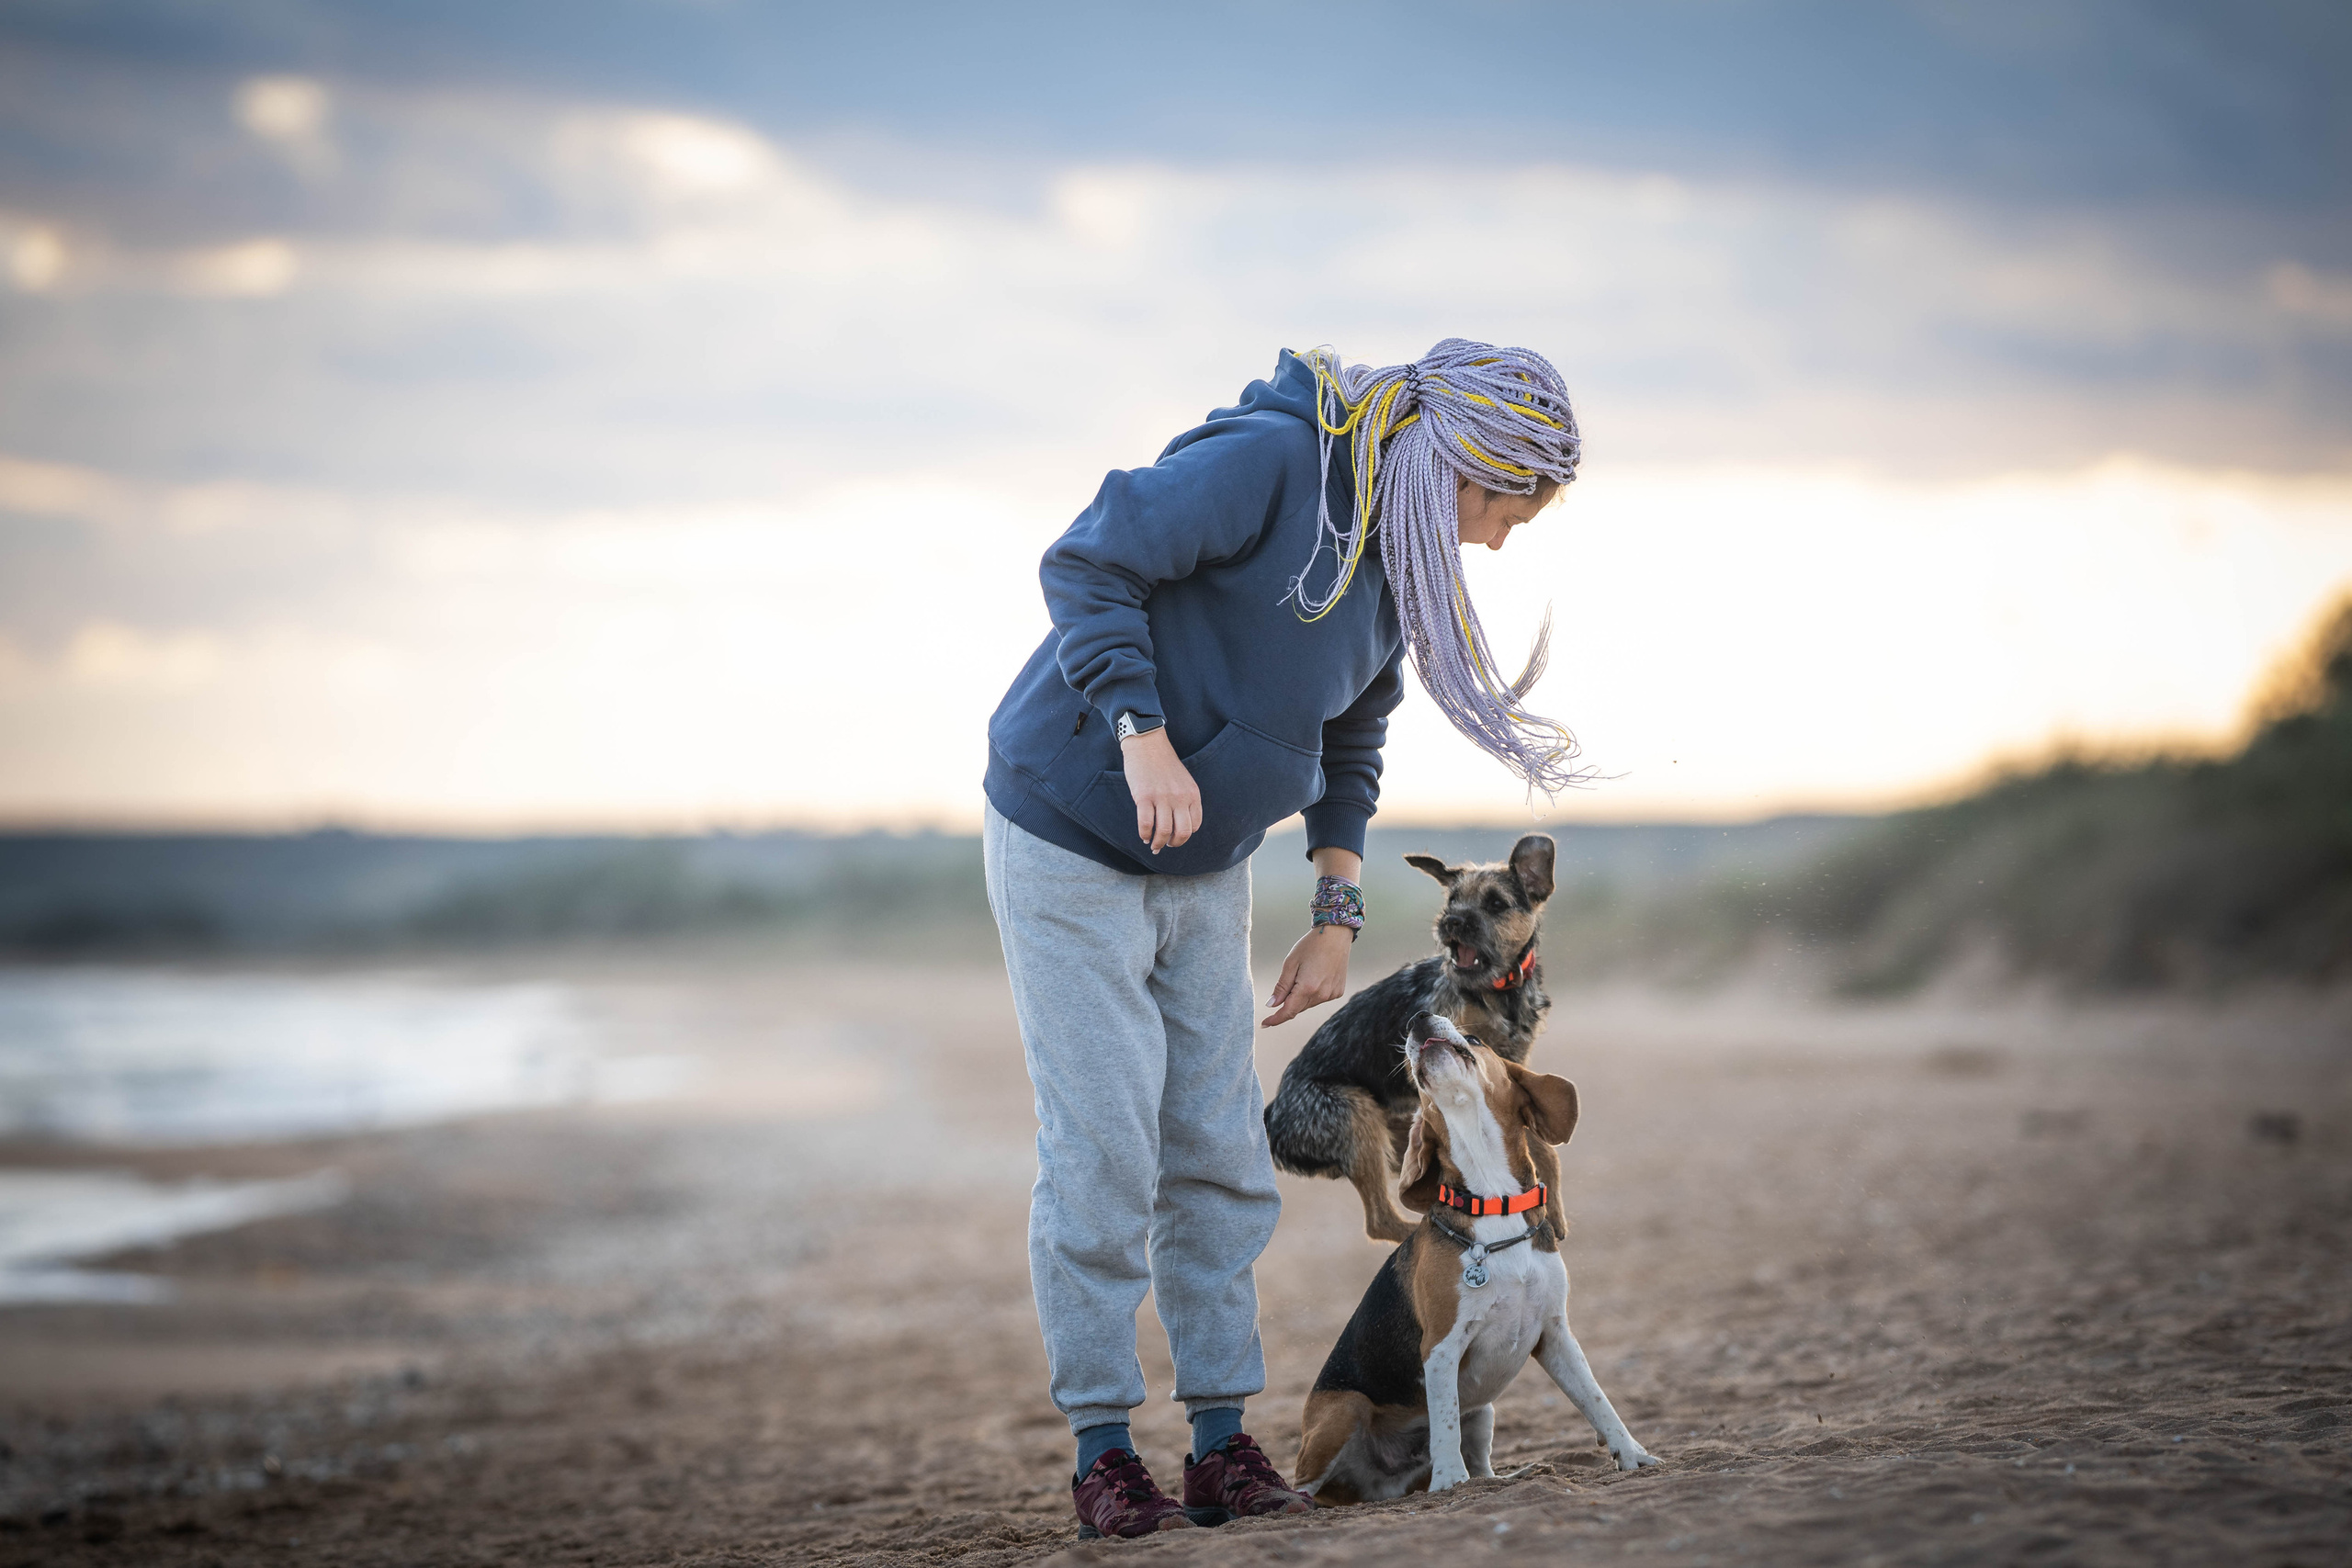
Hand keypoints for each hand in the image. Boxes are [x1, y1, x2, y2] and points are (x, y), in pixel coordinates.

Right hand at [1120, 728, 1199, 854]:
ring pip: (1164, 832)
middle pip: (1182, 833)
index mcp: (1192, 794)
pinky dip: (1145, 834)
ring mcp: (1162, 797)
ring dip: (1158, 843)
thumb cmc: (1164, 764)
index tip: (1175, 837)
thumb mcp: (1184, 781)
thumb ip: (1185, 800)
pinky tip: (1144, 835)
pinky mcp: (1144, 796)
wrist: (1148, 744)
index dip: (1185, 835)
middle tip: (1166, 845)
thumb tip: (1178, 824)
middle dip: (1174, 844)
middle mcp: (1180, 797)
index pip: (1194, 826)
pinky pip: (1146, 824)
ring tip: (1153, 844)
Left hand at [1263, 923, 1351, 1026]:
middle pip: (1298, 1008)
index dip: (1275, 1019)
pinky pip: (1320, 998)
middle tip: (1288, 982)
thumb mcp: (1291, 963)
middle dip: (1287, 1003)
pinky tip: (1315, 977)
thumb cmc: (1311, 946)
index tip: (1264, 1024)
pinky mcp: (1338, 992)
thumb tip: (1272, 1005)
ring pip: (1308, 1004)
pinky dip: (1313, 993)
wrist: (1335, 935)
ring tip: (1304, 974)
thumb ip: (1281, 987)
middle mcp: (1321, 994)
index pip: (1288, 1012)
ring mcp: (1331, 994)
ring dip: (1301, 997)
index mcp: (1307, 988)